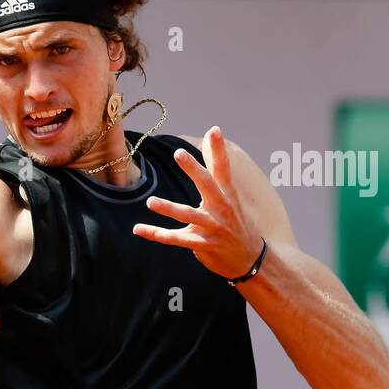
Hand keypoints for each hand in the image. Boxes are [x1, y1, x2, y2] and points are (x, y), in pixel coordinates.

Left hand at [132, 126, 264, 278]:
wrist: (249, 258)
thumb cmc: (235, 221)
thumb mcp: (230, 194)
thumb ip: (217, 166)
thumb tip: (213, 132)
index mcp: (227, 194)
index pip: (223, 168)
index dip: (219, 150)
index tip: (214, 130)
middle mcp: (221, 208)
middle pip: (207, 185)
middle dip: (194, 169)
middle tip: (179, 153)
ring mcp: (212, 227)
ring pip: (188, 215)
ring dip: (169, 209)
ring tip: (150, 202)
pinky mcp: (202, 245)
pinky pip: (176, 239)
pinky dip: (156, 234)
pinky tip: (139, 229)